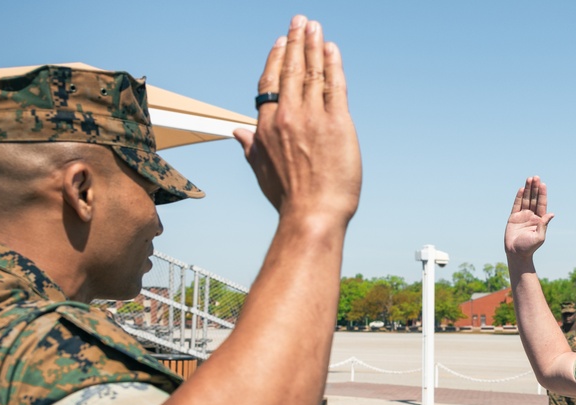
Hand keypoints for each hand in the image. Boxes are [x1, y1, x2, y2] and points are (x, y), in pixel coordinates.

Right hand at [234, 15, 361, 226]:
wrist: (313, 214)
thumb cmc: (288, 198)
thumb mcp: (262, 171)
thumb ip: (250, 146)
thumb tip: (237, 133)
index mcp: (266, 126)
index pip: (269, 83)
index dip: (276, 59)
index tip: (281, 43)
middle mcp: (288, 117)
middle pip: (291, 70)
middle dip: (295, 41)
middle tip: (299, 20)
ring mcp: (313, 118)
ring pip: (313, 72)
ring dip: (314, 45)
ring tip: (315, 26)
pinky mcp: (338, 124)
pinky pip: (335, 86)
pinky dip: (333, 65)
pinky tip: (331, 49)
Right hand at [504, 176, 554, 257]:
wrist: (516, 254)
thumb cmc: (529, 247)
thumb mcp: (539, 237)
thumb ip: (544, 224)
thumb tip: (551, 214)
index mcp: (539, 219)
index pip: (542, 204)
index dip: (542, 194)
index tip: (542, 184)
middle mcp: (531, 215)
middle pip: (534, 199)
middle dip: (535, 188)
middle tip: (535, 177)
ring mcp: (522, 216)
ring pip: (526, 199)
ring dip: (528, 189)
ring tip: (529, 179)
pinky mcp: (513, 217)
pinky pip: (517, 205)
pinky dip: (519, 197)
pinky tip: (522, 189)